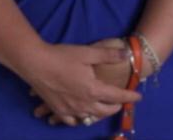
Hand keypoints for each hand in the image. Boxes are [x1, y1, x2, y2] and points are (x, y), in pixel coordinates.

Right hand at [23, 42, 140, 126]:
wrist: (34, 63)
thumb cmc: (61, 56)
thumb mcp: (86, 52)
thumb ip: (107, 55)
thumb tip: (127, 53)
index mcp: (93, 89)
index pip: (117, 96)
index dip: (130, 96)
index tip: (138, 97)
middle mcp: (84, 103)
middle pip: (105, 111)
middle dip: (115, 107)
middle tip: (120, 103)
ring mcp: (71, 109)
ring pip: (90, 117)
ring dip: (98, 113)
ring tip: (101, 108)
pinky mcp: (58, 109)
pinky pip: (72, 120)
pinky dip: (79, 119)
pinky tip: (79, 115)